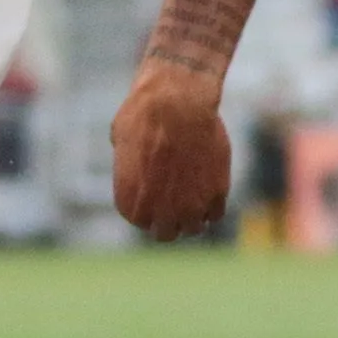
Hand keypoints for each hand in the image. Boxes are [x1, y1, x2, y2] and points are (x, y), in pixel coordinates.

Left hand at [110, 69, 231, 241]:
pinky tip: (209, 188)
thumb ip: (130, 161)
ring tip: (194, 196)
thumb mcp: (122, 139)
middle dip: (169, 220)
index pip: (140, 220)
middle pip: (165, 233)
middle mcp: (159, 211)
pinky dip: (212, 206)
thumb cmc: (144, 115)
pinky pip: (215, 214)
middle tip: (175, 202)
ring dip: (193, 217)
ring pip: (193, 228)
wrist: (177, 103)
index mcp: (129, 201)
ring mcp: (190, 206)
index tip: (155, 196)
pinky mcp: (216, 194)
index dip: (148, 209)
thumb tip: (137, 160)